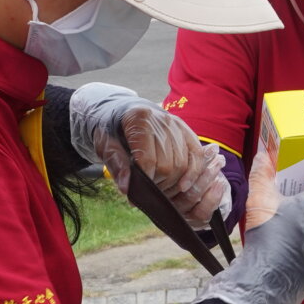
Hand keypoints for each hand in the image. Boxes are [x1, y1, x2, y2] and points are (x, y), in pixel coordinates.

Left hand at [69, 85, 224, 227]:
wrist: (124, 113)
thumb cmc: (113, 131)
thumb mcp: (106, 146)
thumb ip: (117, 165)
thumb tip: (127, 188)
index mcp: (139, 119)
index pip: (148, 160)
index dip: (145, 180)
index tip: (138, 190)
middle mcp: (162, 119)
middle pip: (168, 164)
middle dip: (159, 183)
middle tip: (148, 190)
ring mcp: (177, 125)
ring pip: (182, 164)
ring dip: (173, 182)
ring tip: (160, 187)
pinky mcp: (187, 131)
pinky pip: (197, 156)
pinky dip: (193, 173)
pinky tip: (183, 186)